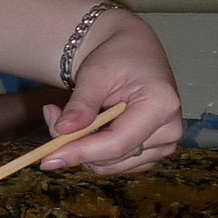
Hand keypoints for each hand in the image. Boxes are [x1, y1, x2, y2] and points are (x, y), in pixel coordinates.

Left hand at [42, 13, 181, 172]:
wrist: (132, 53)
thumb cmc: (116, 57)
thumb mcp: (94, 74)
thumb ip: (80, 105)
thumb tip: (62, 132)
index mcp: (161, 105)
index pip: (117, 143)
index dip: (81, 152)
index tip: (48, 158)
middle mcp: (170, 130)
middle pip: (113, 157)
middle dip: (76, 144)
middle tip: (51, 114)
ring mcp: (164, 144)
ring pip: (111, 165)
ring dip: (83, 147)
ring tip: (68, 115)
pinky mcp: (153, 152)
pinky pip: (116, 163)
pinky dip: (94, 150)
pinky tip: (86, 126)